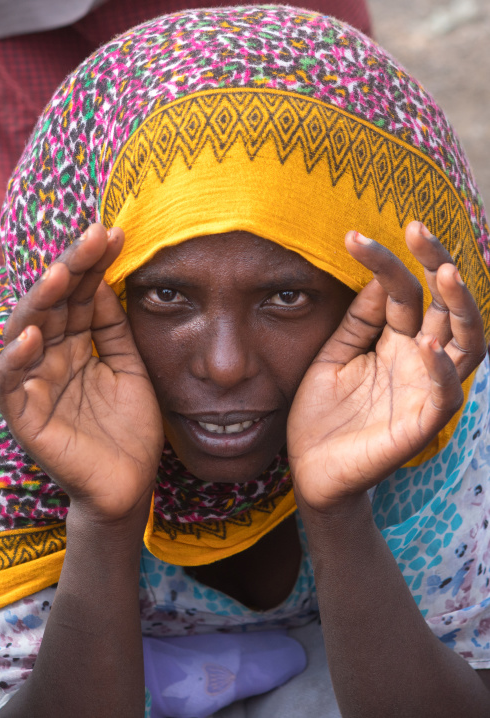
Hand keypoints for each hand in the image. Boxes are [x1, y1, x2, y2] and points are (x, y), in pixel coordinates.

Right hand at [0, 224, 163, 522]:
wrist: (130, 484)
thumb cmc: (130, 427)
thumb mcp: (130, 368)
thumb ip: (114, 330)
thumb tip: (104, 281)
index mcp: (76, 345)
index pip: (81, 296)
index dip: (94, 265)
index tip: (115, 233)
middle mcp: (51, 357)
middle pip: (55, 305)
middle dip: (73, 269)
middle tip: (94, 236)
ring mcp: (35, 385)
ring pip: (26, 333)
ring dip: (42, 303)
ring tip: (63, 272)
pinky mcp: (24, 417)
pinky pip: (10, 385)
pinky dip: (16, 361)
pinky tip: (32, 337)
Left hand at [287, 221, 486, 511]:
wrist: (310, 468)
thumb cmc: (322, 412)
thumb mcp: (334, 355)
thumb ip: (359, 321)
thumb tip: (383, 276)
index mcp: (396, 341)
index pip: (404, 292)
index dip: (385, 261)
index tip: (352, 237)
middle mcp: (419, 360)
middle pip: (446, 306)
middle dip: (439, 264)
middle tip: (418, 229)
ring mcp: (425, 391)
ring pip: (465, 344)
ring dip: (459, 308)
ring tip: (443, 274)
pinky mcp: (421, 425)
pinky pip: (445, 395)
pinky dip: (442, 370)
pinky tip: (427, 344)